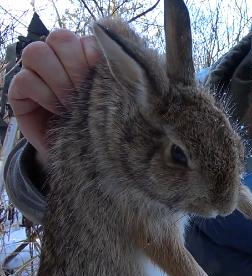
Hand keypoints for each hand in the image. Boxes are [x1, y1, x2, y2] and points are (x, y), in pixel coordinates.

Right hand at [8, 29, 100, 163]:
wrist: (79, 150)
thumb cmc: (98, 120)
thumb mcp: (110, 98)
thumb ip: (112, 75)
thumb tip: (119, 59)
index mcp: (84, 53)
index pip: (85, 36)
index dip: (93, 54)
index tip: (102, 78)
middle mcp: (59, 56)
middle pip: (60, 37)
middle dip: (75, 65)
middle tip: (83, 90)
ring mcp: (36, 70)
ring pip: (37, 51)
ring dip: (57, 78)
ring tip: (70, 102)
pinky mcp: (19, 88)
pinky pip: (25, 78)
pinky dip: (44, 95)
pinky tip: (56, 110)